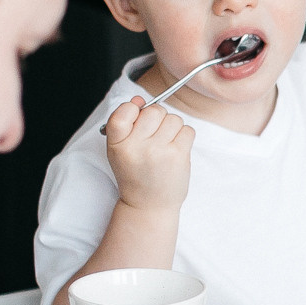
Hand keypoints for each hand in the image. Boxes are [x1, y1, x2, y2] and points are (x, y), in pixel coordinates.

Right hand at [102, 97, 192, 213]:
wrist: (148, 204)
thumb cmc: (135, 173)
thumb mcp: (121, 149)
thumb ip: (127, 122)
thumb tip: (139, 99)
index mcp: (118, 143)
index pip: (125, 110)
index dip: (134, 110)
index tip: (137, 120)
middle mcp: (137, 146)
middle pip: (154, 111)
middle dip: (157, 119)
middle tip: (154, 136)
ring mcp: (159, 151)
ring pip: (174, 119)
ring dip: (172, 128)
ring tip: (164, 145)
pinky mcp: (178, 156)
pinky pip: (188, 130)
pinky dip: (184, 137)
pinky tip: (175, 150)